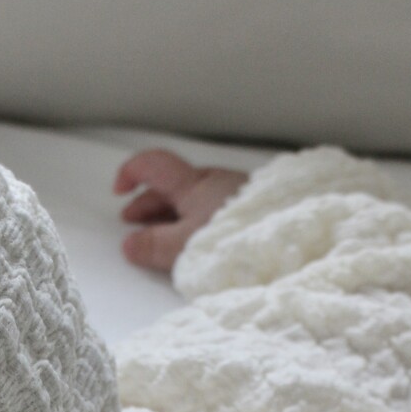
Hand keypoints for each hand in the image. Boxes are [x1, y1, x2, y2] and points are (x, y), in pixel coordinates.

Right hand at [113, 150, 247, 273]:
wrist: (292, 244)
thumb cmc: (236, 239)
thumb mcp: (186, 247)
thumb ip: (155, 245)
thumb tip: (129, 244)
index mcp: (194, 183)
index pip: (154, 164)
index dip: (131, 173)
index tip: (118, 193)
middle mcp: (215, 183)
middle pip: (173, 185)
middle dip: (149, 203)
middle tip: (133, 225)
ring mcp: (235, 196)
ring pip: (195, 200)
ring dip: (174, 216)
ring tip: (164, 240)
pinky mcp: (252, 212)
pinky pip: (214, 211)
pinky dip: (197, 223)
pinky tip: (200, 243)